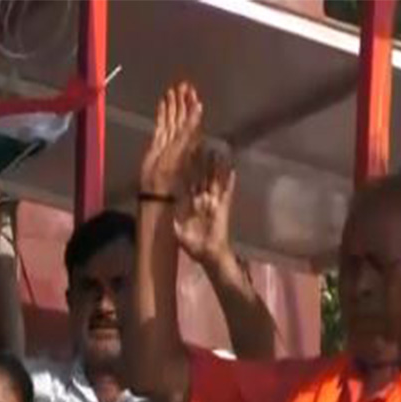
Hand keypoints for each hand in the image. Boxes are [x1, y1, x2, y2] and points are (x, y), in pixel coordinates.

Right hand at [138, 81, 202, 197]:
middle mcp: (180, 138)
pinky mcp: (157, 143)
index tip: (192, 92)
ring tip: (172, 90)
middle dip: (182, 100)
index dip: (191, 104)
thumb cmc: (173, 173)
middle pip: (182, 115)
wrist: (158, 188)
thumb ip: (190, 126)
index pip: (191, 117)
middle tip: (183, 85)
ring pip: (172, 118)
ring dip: (172, 104)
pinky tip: (163, 103)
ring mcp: (168, 140)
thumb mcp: (184, 146)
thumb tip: (198, 109)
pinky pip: (162, 123)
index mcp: (189, 138)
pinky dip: (162, 113)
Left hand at [174, 145, 235, 268]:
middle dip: (201, 161)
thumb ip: (174, 223)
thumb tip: (168, 215)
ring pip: (215, 180)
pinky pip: (227, 192)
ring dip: (216, 167)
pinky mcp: (224, 208)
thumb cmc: (194, 248)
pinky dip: (230, 182)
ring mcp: (214, 203)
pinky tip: (232, 170)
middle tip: (201, 144)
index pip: (186, 182)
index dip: (184, 170)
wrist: (209, 256)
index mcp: (189, 205)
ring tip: (218, 150)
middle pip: (201, 177)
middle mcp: (202, 201)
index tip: (183, 157)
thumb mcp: (179, 234)